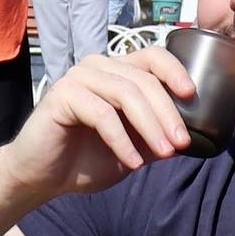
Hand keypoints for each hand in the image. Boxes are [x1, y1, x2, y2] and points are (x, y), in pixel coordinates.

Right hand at [7, 42, 198, 197]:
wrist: (42, 178)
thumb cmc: (85, 159)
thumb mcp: (133, 148)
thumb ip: (156, 137)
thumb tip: (188, 137)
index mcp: (116, 72)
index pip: (153, 57)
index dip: (175, 71)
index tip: (192, 96)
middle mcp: (98, 67)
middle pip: (144, 79)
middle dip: (168, 113)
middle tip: (182, 143)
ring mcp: (78, 77)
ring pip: (126, 93)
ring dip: (151, 126)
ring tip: (165, 154)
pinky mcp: (62, 95)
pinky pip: (102, 114)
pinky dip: (122, 140)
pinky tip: (133, 162)